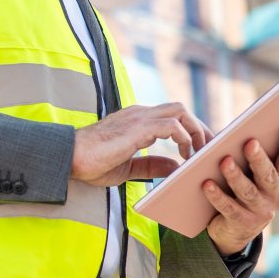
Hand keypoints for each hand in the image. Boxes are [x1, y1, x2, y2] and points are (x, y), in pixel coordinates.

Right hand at [71, 103, 212, 187]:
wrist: (70, 158)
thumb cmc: (92, 163)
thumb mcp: (128, 168)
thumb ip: (151, 165)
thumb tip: (175, 166)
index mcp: (136, 121)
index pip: (171, 116)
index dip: (190, 130)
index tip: (201, 148)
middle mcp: (140, 114)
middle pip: (180, 109)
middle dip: (200, 128)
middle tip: (208, 150)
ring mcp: (139, 117)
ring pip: (180, 112)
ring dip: (196, 131)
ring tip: (198, 154)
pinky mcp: (138, 127)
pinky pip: (172, 125)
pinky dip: (184, 138)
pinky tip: (184, 156)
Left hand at [204, 123, 278, 256]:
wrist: (237, 229)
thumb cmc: (247, 187)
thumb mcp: (257, 174)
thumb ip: (258, 156)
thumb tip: (248, 129)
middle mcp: (277, 197)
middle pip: (268, 176)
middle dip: (258, 159)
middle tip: (250, 142)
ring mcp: (261, 212)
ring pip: (248, 191)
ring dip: (236, 175)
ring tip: (225, 161)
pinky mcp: (242, 223)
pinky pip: (228, 207)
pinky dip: (217, 195)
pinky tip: (206, 184)